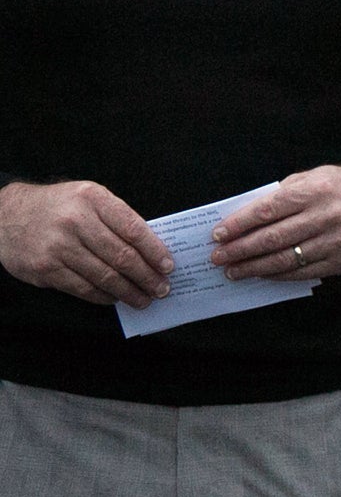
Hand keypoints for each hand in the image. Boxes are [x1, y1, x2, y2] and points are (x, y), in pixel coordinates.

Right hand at [0, 180, 172, 308]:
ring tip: (144, 299)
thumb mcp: (88, 198)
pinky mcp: (45, 268)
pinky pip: (82, 287)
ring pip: (104, 275)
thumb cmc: (58, 206)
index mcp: (93, 199)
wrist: (5, 215)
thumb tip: (150, 249)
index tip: (168, 266)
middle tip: (161, 288)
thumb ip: (116, 218)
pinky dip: (103, 296)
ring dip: (128, 291)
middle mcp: (75, 221)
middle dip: (146, 276)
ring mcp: (58, 246)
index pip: (133, 228)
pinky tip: (115, 298)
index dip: (154, 251)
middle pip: (121, 255)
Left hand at [210, 165, 340, 281]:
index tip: (218, 234)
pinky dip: (278, 275)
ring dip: (254, 267)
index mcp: (316, 190)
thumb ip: (282, 195)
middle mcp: (328, 215)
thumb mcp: (312, 178)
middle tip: (218, 257)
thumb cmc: (339, 187)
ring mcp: (337, 241)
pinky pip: (303, 272)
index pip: (269, 210)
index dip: (240, 224)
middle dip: (240, 249)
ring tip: (233, 270)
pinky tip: (262, 274)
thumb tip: (245, 219)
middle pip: (274, 238)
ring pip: (286, 259)